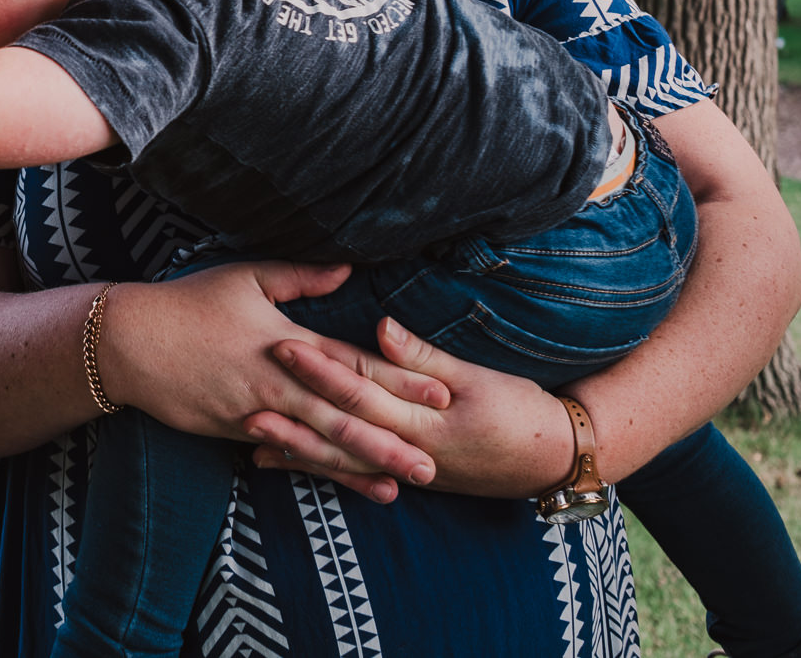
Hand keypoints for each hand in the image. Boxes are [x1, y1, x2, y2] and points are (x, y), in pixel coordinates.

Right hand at [100, 265, 448, 502]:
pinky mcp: (237, 432)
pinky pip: (287, 455)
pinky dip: (319, 472)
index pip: (353, 363)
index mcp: (287, 341)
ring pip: (319, 445)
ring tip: (403, 485)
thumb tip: (348, 269)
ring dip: (362, 466)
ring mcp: (257, 412)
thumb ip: (300, 277)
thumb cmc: (187, 303)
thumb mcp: (245, 277)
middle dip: (393, 439)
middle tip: (436, 461)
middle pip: (345, 415)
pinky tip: (346, 484)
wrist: (129, 343)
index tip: (441, 392)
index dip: (399, 379)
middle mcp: (278, 382)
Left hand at [247, 318, 576, 499]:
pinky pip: (353, 472)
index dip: (322, 369)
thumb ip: (424, 355)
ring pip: (341, 460)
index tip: (282, 346)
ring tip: (250, 441)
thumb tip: (380, 326)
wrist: (554, 461)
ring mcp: (404, 468)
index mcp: (425, 419)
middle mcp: (408, 449)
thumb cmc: (519, 410)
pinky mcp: (403, 474)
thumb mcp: (478, 378)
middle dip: (294, 418)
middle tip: (247, 404)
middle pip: (342, 430)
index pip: (364, 389)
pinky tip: (281, 463)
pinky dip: (318, 468)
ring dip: (296, 451)